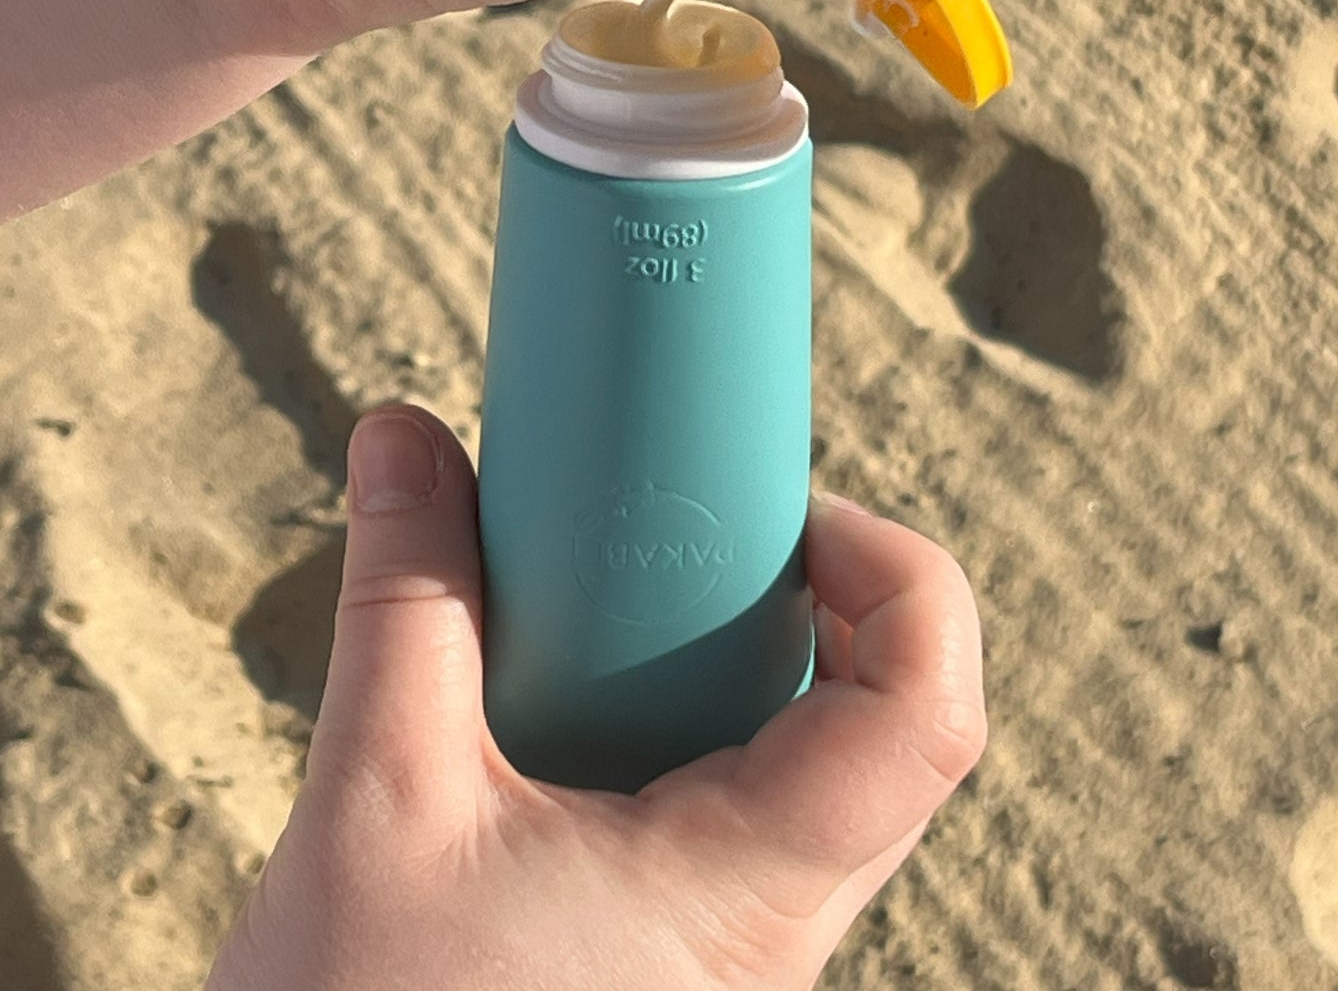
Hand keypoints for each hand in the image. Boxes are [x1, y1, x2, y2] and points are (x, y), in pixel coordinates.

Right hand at [207, 407, 984, 989]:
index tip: (798, 510)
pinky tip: (591, 707)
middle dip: (820, 603)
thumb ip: (404, 602)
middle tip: (709, 537)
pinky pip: (749, 825)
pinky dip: (698, 732)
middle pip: (888, 731)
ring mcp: (735, 958)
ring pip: (822, 781)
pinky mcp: (683, 965)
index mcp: (747, 891)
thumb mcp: (373, 800)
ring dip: (753, 669)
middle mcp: (774, 934)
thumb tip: (402, 434)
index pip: (929, 718)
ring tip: (640, 607)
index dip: (906, 578)